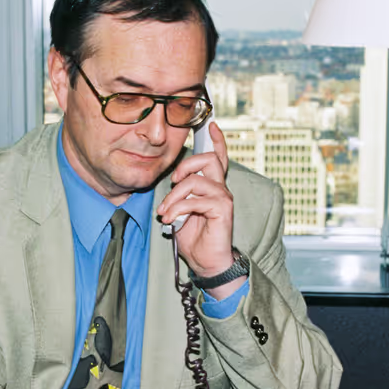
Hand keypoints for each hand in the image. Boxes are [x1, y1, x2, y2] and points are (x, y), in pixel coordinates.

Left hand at [157, 122, 242, 297]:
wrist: (206, 262)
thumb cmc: (194, 238)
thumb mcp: (181, 212)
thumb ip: (180, 195)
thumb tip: (172, 187)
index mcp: (212, 187)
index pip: (218, 158)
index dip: (217, 141)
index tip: (211, 125)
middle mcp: (220, 189)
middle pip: (209, 159)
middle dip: (186, 165)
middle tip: (173, 181)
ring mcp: (223, 198)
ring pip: (197, 180)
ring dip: (175, 195)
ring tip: (166, 211)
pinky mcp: (222, 210)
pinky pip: (197, 200)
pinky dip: (178, 208)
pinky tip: (171, 219)